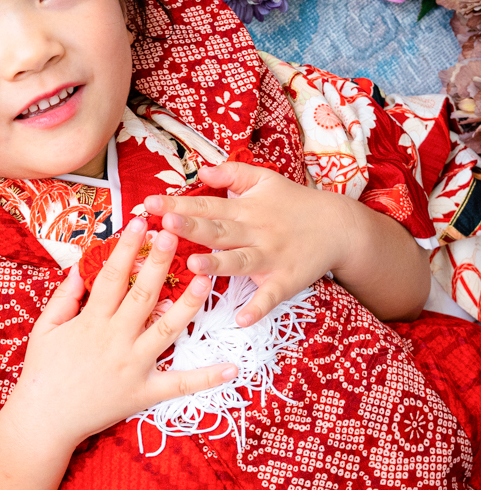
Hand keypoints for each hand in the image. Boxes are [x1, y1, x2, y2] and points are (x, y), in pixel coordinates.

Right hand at [7, 218, 236, 449]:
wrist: (45, 419)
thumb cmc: (42, 371)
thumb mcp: (45, 328)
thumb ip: (64, 297)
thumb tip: (79, 269)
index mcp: (91, 322)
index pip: (112, 276)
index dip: (126, 248)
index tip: (140, 223)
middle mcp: (115, 340)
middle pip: (143, 294)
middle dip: (160, 262)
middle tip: (175, 234)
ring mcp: (134, 366)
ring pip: (167, 330)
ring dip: (188, 304)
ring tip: (206, 279)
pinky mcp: (144, 392)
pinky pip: (179, 384)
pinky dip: (206, 377)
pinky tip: (231, 367)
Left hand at [143, 160, 356, 326]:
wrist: (339, 226)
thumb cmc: (294, 203)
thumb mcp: (264, 180)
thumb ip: (231, 173)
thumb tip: (201, 169)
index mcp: (244, 209)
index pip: (205, 206)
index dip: (177, 205)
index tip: (149, 204)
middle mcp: (254, 232)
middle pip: (218, 231)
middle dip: (192, 228)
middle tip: (165, 225)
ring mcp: (270, 257)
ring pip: (240, 262)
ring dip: (218, 265)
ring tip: (194, 266)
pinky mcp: (286, 280)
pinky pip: (270, 297)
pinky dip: (258, 308)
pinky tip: (242, 320)